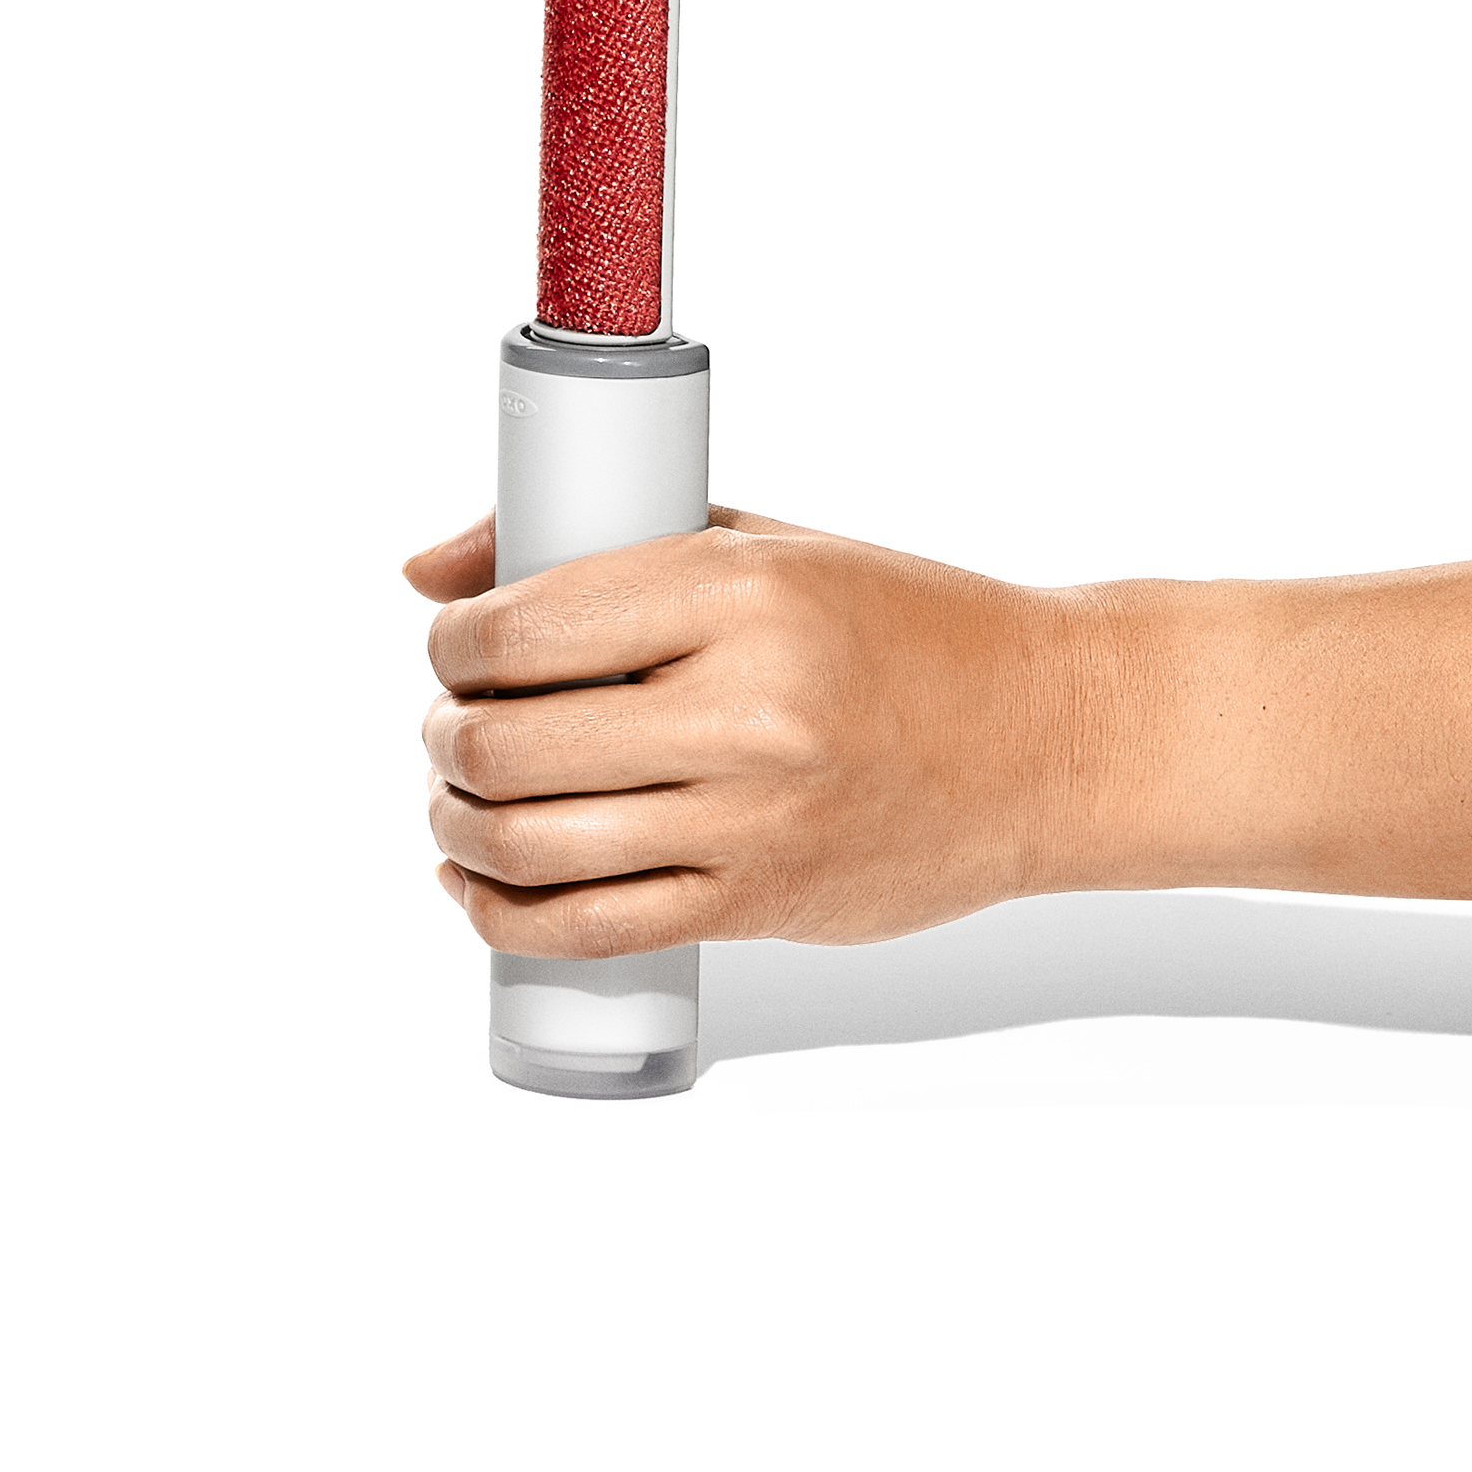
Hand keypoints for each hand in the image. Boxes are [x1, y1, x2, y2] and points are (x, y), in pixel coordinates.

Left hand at [405, 506, 1101, 954]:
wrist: (1044, 735)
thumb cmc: (901, 627)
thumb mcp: (759, 543)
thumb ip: (595, 543)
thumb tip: (426, 569)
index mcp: (735, 591)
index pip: (520, 629)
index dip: (452, 646)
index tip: (453, 649)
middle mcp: (740, 708)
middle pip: (506, 744)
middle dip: (445, 739)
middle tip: (452, 726)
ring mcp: (752, 819)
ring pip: (531, 845)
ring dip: (458, 826)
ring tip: (460, 800)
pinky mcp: (761, 904)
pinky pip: (592, 929)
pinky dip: (502, 915)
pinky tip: (481, 885)